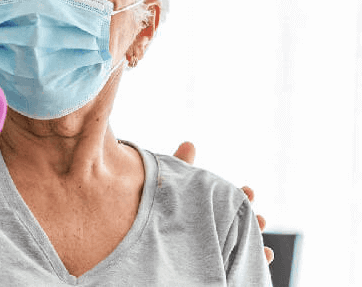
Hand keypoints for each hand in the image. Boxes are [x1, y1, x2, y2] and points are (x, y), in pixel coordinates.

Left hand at [172, 141, 273, 264]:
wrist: (143, 235)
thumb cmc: (161, 209)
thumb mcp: (171, 186)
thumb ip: (181, 166)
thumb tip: (189, 143)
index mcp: (209, 209)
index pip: (228, 202)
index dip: (241, 197)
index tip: (249, 190)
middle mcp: (216, 229)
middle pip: (239, 225)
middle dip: (252, 220)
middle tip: (259, 216)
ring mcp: (217, 247)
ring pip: (243, 245)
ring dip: (256, 240)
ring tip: (262, 239)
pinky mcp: (215, 264)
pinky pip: (239, 265)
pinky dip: (257, 261)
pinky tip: (266, 255)